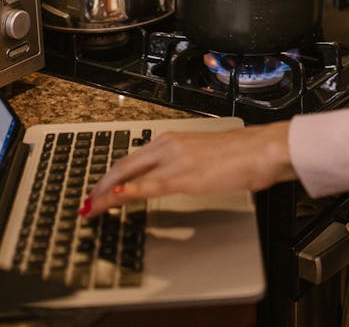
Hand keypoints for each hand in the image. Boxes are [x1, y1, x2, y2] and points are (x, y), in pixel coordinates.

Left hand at [82, 120, 293, 216]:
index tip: (99, 188)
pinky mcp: (185, 176)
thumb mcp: (203, 156)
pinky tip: (116, 198)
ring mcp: (175, 160)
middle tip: (87, 203)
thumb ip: (183, 165)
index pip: (132, 158)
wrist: (261, 149)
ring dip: (106, 192)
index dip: (111, 175)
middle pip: (123, 164)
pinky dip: (128, 191)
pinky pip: (148, 185)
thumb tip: (170, 179)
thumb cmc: (240, 154)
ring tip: (92, 207)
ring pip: (129, 173)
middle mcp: (169, 146)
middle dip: (100, 185)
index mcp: (173, 140)